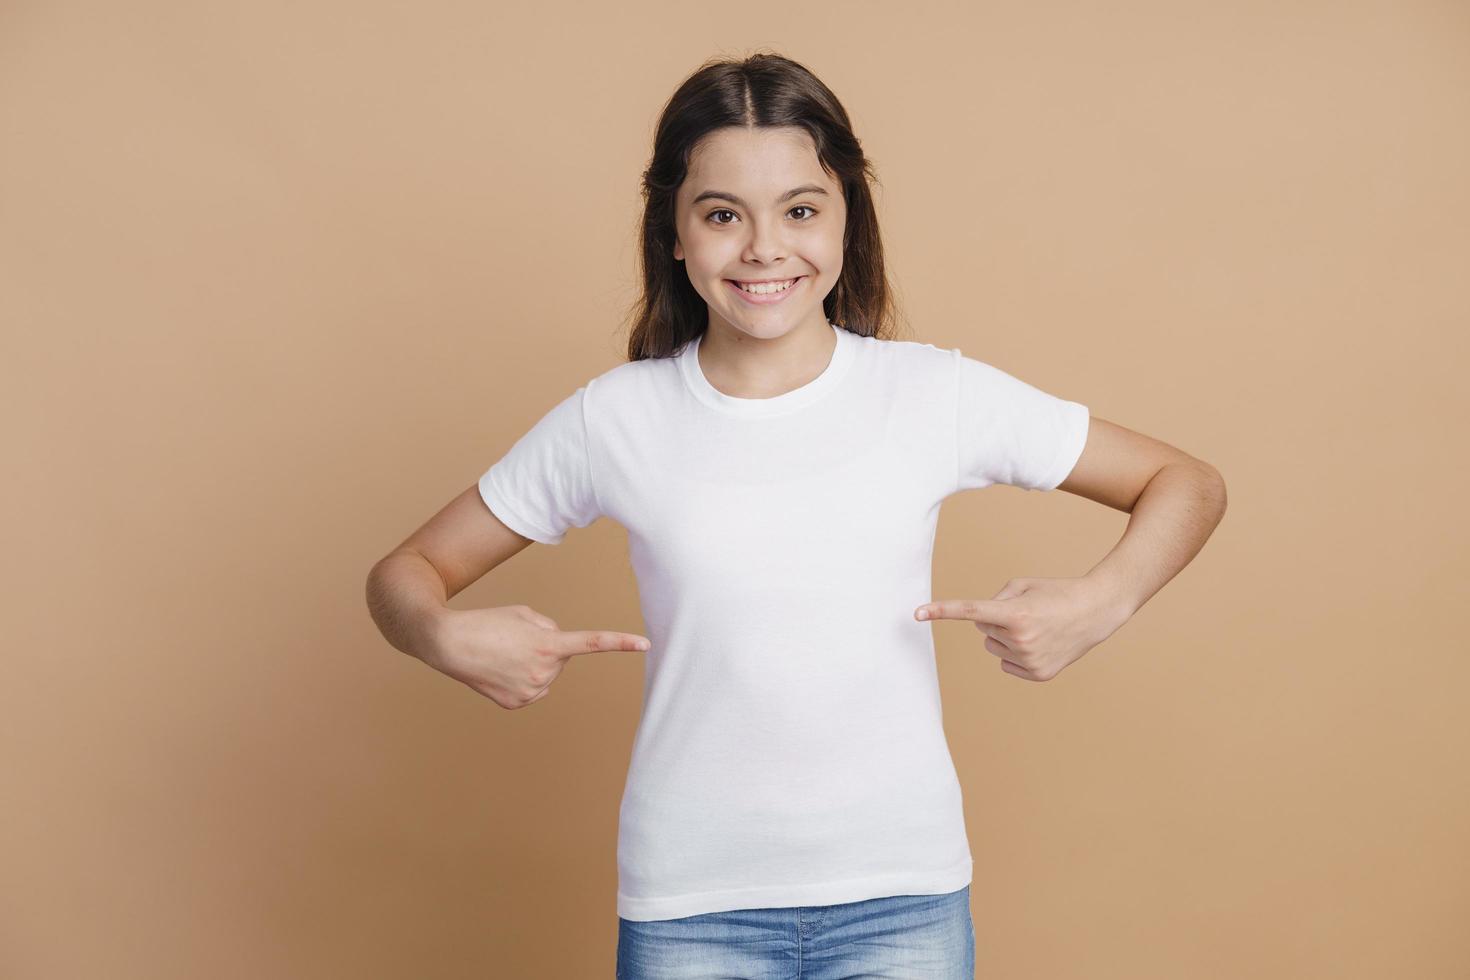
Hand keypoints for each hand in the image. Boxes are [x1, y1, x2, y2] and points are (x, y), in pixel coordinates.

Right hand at [427, 604, 650, 709]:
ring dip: (533, 663)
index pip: (592, 643)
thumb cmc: (486, 622)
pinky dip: (521, 679)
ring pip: (547, 674)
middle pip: (561, 656)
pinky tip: (500, 671)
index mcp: (549, 645)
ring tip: (504, 654)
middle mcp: (544, 672)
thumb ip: (550, 628)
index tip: (646, 644)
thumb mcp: (524, 613)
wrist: (447, 643)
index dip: (621, 642)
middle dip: (546, 647)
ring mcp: (531, 692)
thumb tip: (560, 650)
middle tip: (515, 639)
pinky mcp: (517, 704)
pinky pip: (533, 688)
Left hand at [914, 577, 1128, 681]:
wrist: (1096, 612)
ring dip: (1006, 637)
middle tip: (1027, 614)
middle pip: (982, 628)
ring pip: (992, 647)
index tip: (915, 613)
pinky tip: (1039, 645)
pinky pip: (1006, 664)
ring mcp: (1029, 661)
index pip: (969, 612)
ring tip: (1035, 629)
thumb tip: (979, 621)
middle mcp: (1020, 640)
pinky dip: (1016, 655)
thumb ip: (994, 598)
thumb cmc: (1055, 592)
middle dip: (996, 619)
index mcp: (1015, 614)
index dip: (941, 611)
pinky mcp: (1038, 675)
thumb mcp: (1023, 584)